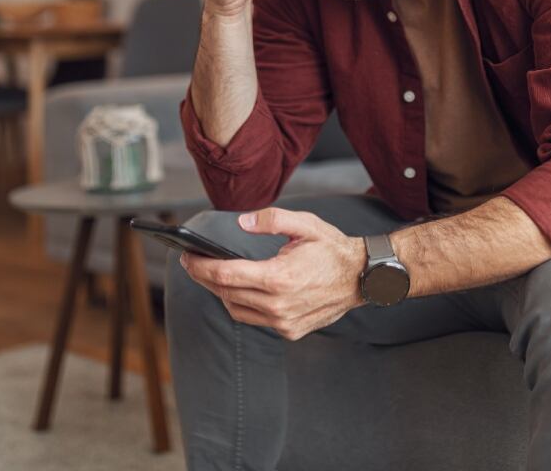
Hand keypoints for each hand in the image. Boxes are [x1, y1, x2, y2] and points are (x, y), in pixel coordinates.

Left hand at [178, 207, 367, 340]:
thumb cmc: (333, 249)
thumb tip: (242, 223)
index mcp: (278, 277)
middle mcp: (278, 305)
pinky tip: (242, 290)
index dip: (200, 266)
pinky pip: (255, 319)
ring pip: (236, 310)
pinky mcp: (290, 331)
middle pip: (225, 293)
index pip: (225, 275)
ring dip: (222, 293)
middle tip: (192, 263)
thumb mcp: (305, 224)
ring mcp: (284, 322)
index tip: (186, 257)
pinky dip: (243, 305)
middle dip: (204, 277)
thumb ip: (271, 219)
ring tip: (214, 276)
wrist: (363, 278)